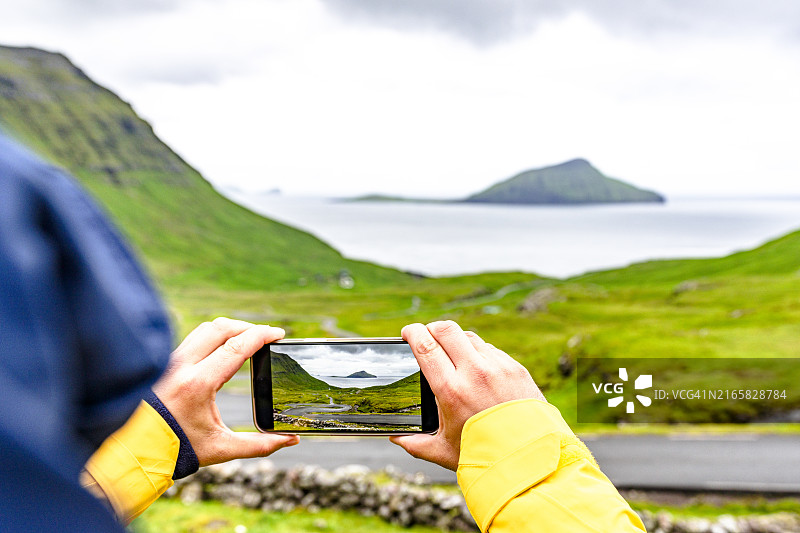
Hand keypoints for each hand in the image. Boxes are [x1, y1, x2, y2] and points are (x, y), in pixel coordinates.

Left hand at [152, 317, 298, 465]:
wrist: (137, 451)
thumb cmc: (179, 449)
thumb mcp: (222, 448)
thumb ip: (259, 445)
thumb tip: (291, 440)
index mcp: (198, 384)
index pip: (236, 347)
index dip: (261, 335)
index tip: (279, 334)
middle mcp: (181, 366)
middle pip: (221, 327)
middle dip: (248, 327)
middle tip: (266, 335)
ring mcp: (170, 361)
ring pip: (205, 329)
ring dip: (230, 328)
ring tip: (247, 338)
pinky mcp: (165, 362)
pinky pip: (193, 337)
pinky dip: (213, 336)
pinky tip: (224, 347)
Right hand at [390, 321, 544, 470]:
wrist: (530, 459)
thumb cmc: (483, 456)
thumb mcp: (444, 452)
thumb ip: (415, 443)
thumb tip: (395, 437)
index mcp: (451, 390)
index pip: (426, 347)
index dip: (413, 333)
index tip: (407, 332)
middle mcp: (475, 373)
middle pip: (446, 330)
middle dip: (432, 328)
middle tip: (426, 334)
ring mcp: (498, 367)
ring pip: (469, 337)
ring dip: (456, 339)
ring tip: (451, 352)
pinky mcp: (515, 368)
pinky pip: (491, 350)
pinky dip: (478, 354)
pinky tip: (476, 368)